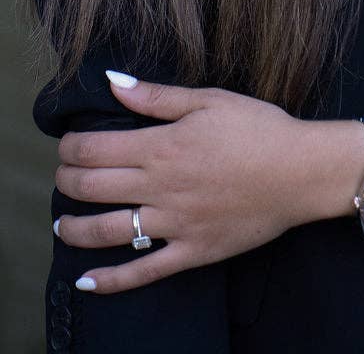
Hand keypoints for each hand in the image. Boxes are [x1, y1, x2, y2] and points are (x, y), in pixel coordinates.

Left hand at [53, 71, 309, 293]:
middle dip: (67, 181)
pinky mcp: (191, 252)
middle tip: (62, 176)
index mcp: (162, 147)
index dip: (70, 147)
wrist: (301, 171)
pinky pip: (143, 272)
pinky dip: (110, 281)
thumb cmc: (258, 129)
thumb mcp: (209, 100)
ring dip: (74, 229)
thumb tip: (111, 82)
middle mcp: (160, 187)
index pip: (95, 148)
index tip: (66, 145)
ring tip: (62, 224)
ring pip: (107, 232)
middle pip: (93, 187)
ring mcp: (174, 224)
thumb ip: (156, 96)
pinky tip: (86, 281)